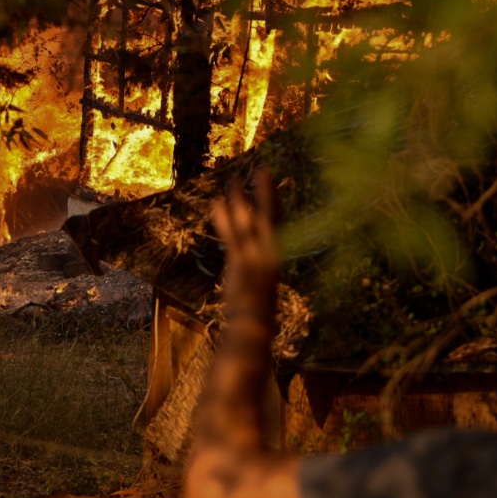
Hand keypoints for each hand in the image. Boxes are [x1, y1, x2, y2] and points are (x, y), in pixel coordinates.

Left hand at [212, 168, 279, 329]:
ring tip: (233, 179)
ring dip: (240, 198)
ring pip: (248, 221)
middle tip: (260, 169)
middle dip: (265, 191)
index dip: (276, 201)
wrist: (253, 327)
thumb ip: (261, 266)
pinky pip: (231, 235)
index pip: (279, 222)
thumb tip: (258, 254)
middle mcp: (271, 253)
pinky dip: (223, 218)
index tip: (273, 184)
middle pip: (269, 215)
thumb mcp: (264, 285)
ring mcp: (255, 257)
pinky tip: (216, 202)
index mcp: (278, 257)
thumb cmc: (259, 313)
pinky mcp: (240, 263)